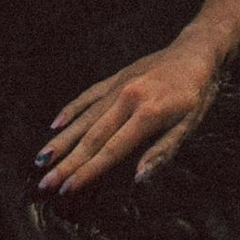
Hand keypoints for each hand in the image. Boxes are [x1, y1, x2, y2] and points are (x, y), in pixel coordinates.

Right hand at [38, 34, 221, 196]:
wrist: (197, 50)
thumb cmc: (198, 93)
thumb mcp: (190, 125)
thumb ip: (163, 152)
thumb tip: (138, 178)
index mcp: (148, 114)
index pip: (112, 150)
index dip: (88, 171)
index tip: (67, 189)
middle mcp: (128, 99)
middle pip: (92, 137)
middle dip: (67, 163)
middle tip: (44, 184)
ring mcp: (119, 86)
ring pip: (85, 118)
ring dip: (62, 140)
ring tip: (41, 159)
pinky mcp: (116, 77)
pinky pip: (89, 95)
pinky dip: (71, 109)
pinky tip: (55, 125)